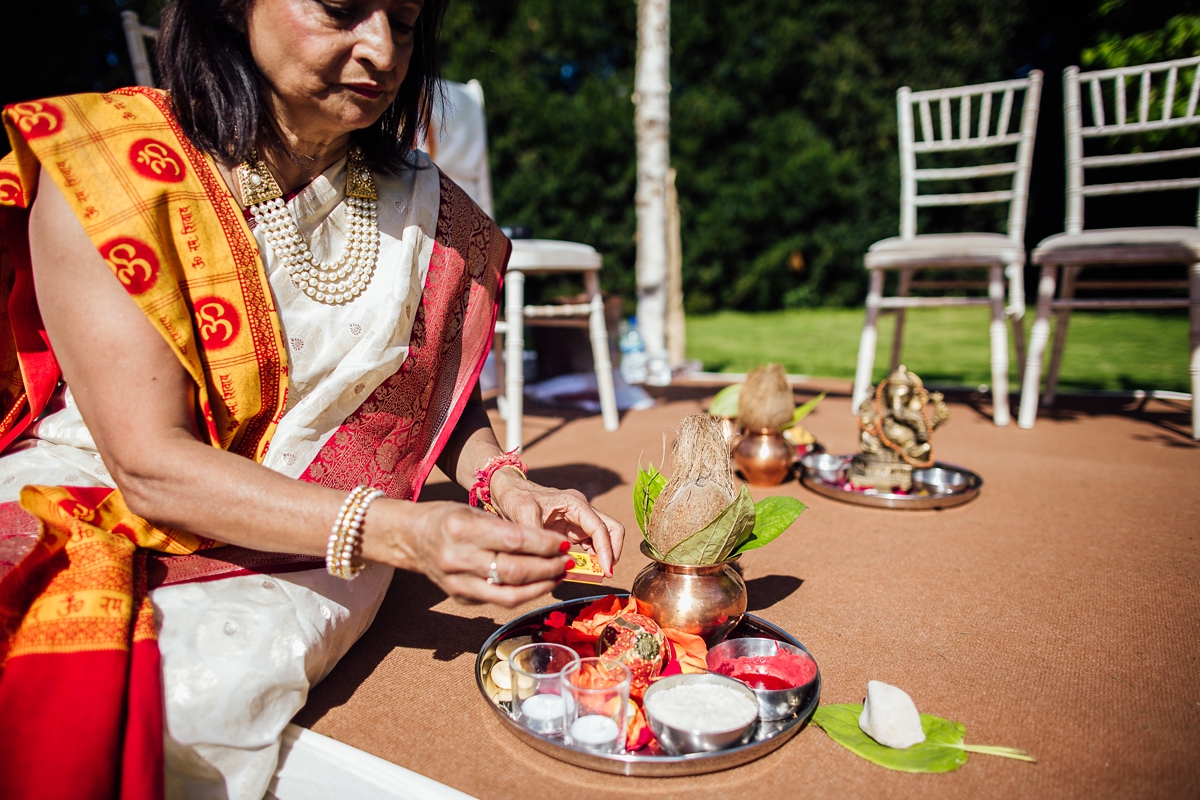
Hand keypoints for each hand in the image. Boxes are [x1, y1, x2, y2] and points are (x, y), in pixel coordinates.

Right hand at [365, 499, 574, 606]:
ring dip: (541, 586)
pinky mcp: (460, 598)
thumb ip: (505, 528)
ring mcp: (457, 582)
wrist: (409, 538)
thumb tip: (547, 544)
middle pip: (515, 570)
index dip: (544, 544)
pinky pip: (499, 600)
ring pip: (510, 594)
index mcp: (462, 528)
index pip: (514, 540)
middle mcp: (458, 557)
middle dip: (548, 568)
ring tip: (559, 575)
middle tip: (568, 561)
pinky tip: (539, 583)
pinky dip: (523, 593)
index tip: (563, 544)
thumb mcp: (472, 510)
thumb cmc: (446, 518)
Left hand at [488, 469, 624, 576]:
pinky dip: (591, 558)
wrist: (507, 491)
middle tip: (605, 573)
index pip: (601, 528)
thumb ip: (539, 537)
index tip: (606, 571)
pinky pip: (590, 544)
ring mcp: (578, 520)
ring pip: (603, 538)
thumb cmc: (516, 498)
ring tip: (593, 575)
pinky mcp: (572, 529)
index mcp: (575, 503)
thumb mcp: (523, 514)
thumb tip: (556, 561)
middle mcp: (582, 510)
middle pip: (612, 529)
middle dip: (612, 552)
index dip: (606, 550)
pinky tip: (582, 570)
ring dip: (602, 556)